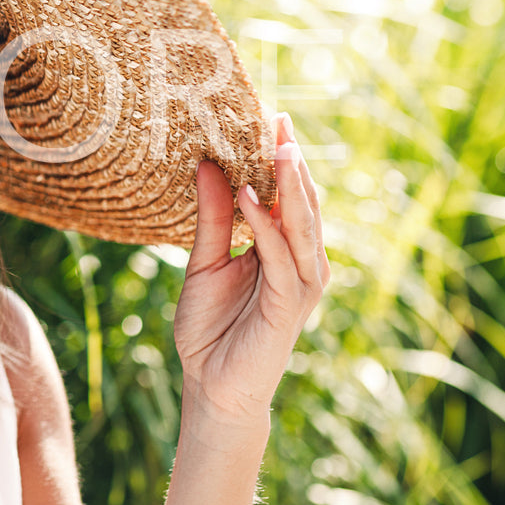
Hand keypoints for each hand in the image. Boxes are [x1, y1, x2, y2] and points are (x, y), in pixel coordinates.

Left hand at [175, 113, 330, 429]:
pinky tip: (248, 196)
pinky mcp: (289, 305)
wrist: (210, 387)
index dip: (280, 158)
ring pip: (301, 225)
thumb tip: (208, 164)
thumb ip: (210, 217)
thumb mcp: (203, 262)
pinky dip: (265, 225)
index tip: (269, 117)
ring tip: (276, 147)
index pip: (286, 195)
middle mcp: (300, 262)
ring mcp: (299, 284)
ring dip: (288, 186)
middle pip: (302, 203)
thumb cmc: (209, 328)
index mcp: (282, 250)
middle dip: (291, 161)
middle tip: (279, 119)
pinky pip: (280, 257)